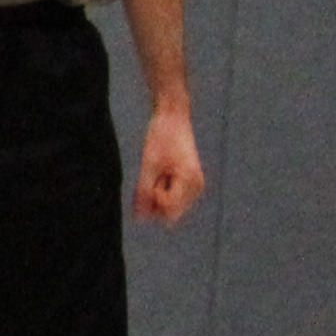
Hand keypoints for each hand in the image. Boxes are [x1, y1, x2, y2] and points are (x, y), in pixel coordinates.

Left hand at [132, 103, 208, 225]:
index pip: (168, 211)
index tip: (149, 179)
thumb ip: (143, 192)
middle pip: (169, 211)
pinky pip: (170, 194)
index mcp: (190, 182)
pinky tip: (160, 168)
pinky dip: (159, 186)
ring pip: (169, 204)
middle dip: (155, 197)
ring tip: (158, 168)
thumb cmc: (160, 137)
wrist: (172, 115)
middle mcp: (196, 187)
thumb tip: (138, 219)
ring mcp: (193, 184)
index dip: (153, 200)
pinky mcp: (187, 180)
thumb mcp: (148, 164)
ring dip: (157, 191)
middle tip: (153, 172)